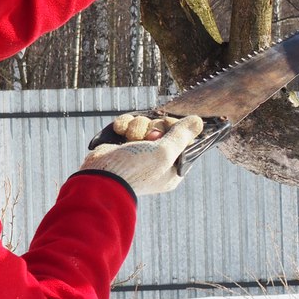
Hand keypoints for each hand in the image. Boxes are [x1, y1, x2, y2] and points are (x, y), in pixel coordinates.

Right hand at [80, 115, 204, 194]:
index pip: (182, 139)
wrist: (100, 177)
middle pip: (162, 128)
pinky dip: (124, 125)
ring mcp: (139, 151)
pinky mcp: (122, 144)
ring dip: (137, 126)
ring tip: (130, 138)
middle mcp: (157, 159)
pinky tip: (120, 131)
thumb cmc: (136, 169)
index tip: (168, 126)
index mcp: (172, 167)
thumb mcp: (164, 152)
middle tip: (148, 136)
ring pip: (144, 123)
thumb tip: (198, 121)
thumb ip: (181, 136)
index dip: (175, 128)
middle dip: (153, 127)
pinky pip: (129, 124)